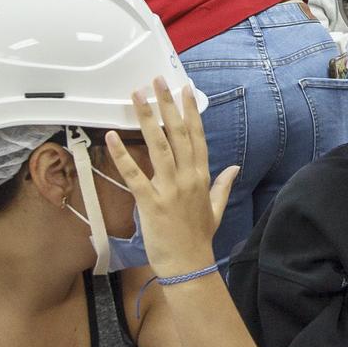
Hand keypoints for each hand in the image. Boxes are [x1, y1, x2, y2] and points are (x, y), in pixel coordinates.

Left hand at [106, 78, 237, 278]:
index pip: (197, 136)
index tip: (184, 89)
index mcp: (202, 177)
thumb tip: (236, 166)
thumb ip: (223, 185)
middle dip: (167, 105)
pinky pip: (135, 174)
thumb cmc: (200, 239)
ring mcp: (170, 189)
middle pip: (178, 134)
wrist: (189, 266)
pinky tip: (112, 136)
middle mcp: (188, 178)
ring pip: (159, 146)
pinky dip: (123, 154)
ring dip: (147, 119)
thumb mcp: (216, 209)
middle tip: (157, 81)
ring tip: (137, 96)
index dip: (190, 111)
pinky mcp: (151, 203)